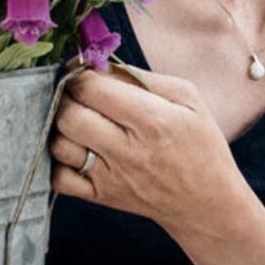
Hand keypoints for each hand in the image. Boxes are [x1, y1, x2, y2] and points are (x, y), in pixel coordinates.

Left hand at [50, 65, 252, 239]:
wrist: (205, 200)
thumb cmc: (200, 141)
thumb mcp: (187, 97)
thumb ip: (143, 78)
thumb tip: (101, 64)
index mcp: (152, 119)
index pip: (92, 89)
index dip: (80, 72)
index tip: (84, 68)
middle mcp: (126, 149)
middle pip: (69, 115)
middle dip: (67, 96)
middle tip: (79, 92)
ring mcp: (109, 176)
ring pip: (58, 145)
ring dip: (62, 126)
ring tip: (80, 118)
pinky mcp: (100, 197)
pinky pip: (58, 178)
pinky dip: (59, 160)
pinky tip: (77, 147)